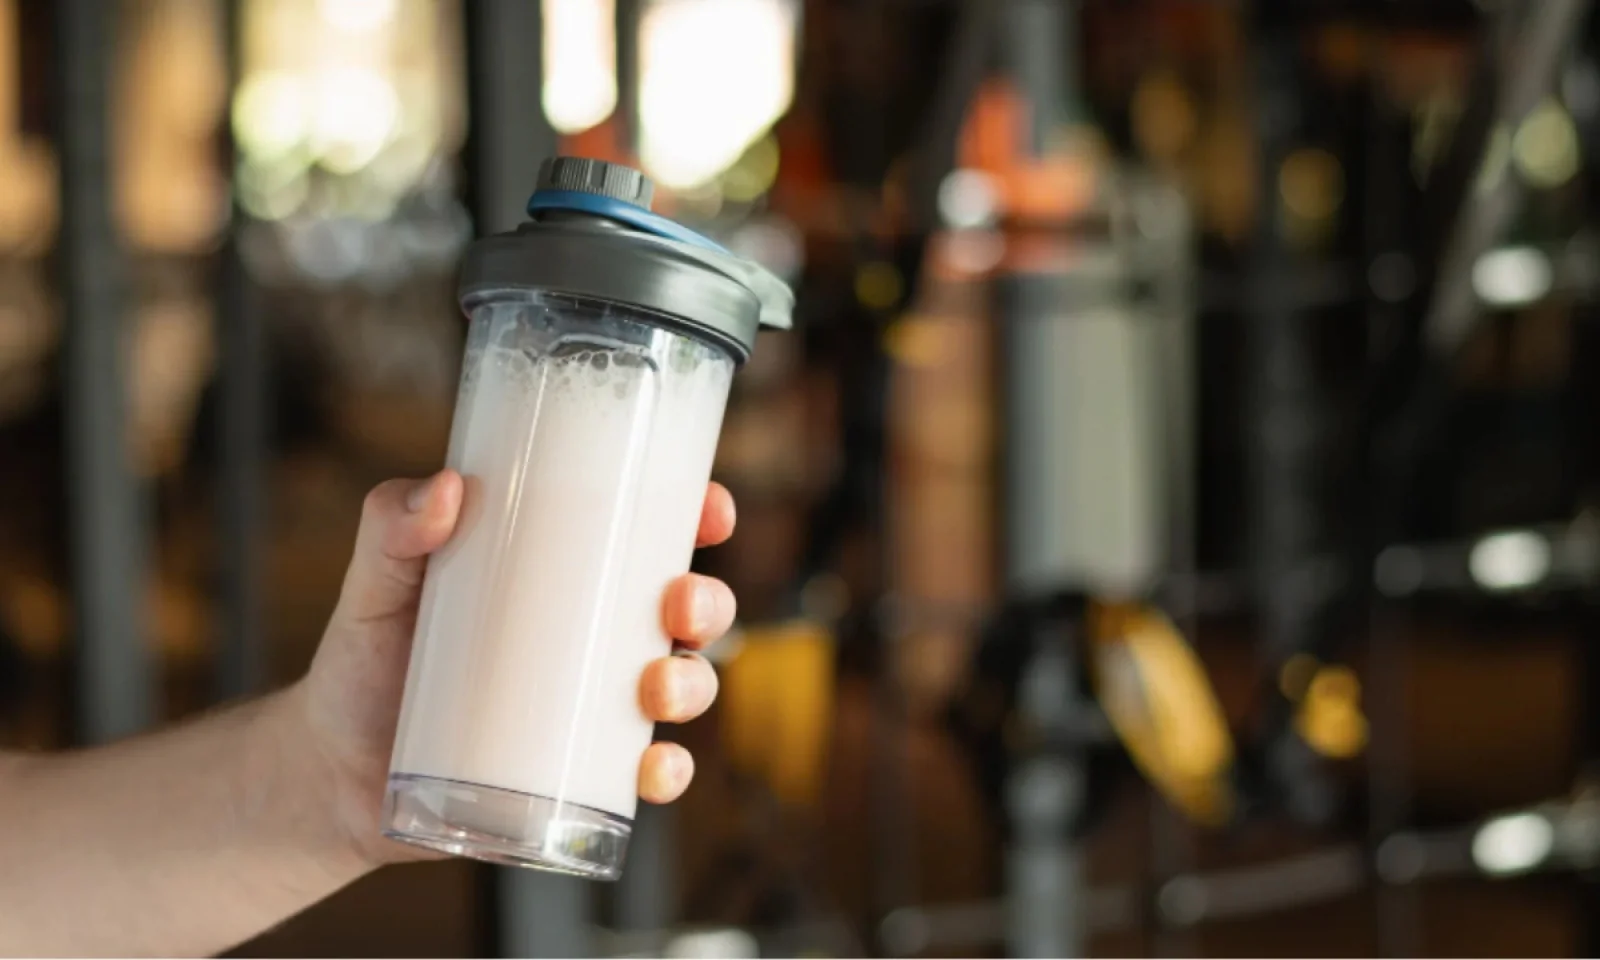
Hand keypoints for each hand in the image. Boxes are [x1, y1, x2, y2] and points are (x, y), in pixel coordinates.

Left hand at [285, 469, 737, 866]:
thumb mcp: (374, 587)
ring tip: (657, 690)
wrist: (331, 772)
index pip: (650, 534)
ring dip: (694, 685)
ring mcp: (592, 709)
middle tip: (679, 605)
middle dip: (709, 603)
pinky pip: (648, 776)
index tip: (710, 509)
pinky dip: (668, 774)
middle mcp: (594, 640)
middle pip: (687, 610)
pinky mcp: (580, 777)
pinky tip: (650, 770)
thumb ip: (393, 530)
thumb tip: (447, 488)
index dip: (699, 516)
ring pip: (683, 688)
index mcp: (564, 576)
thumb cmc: (364, 660)